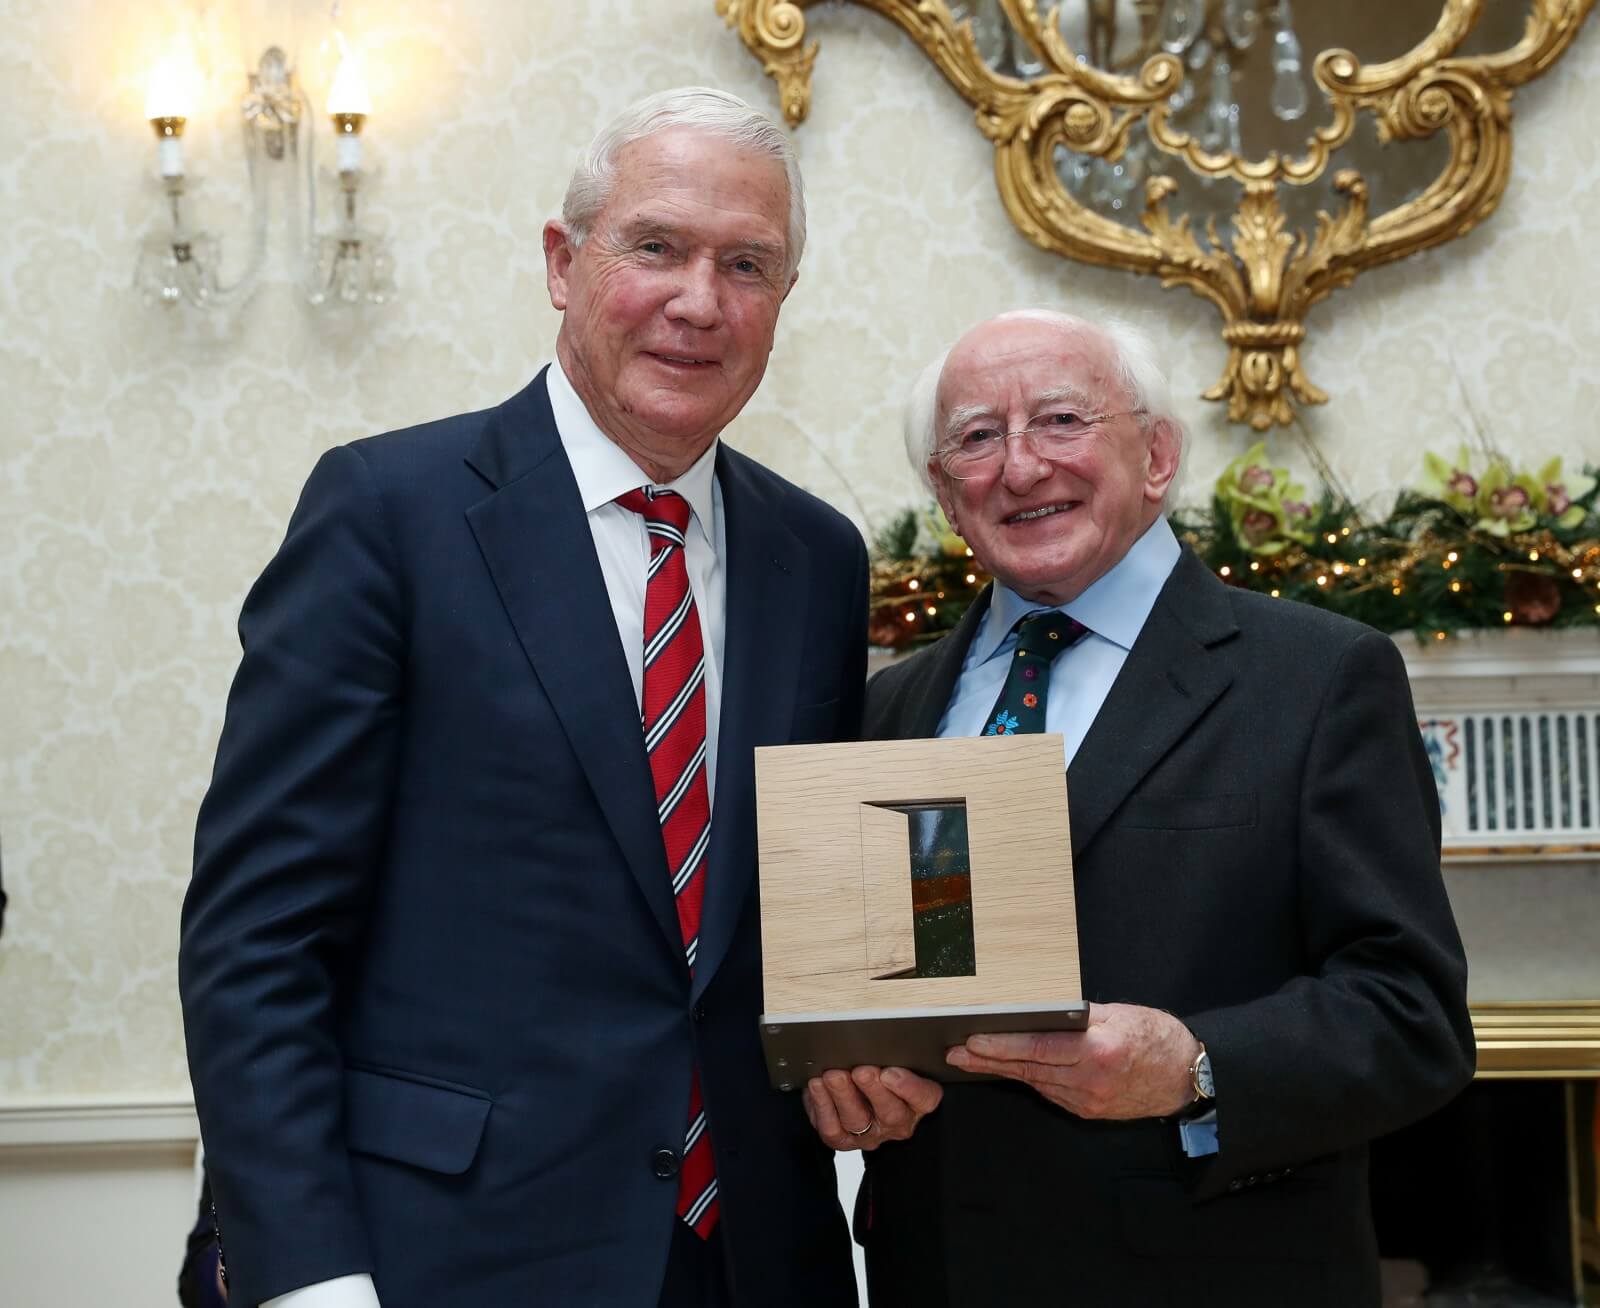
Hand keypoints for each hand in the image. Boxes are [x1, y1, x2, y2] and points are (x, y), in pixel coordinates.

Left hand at [803, 1065, 942, 1150]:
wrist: (863, 1098)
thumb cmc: (884, 1073)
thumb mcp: (901, 1062)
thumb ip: (898, 1052)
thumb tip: (882, 1037)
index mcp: (917, 1102)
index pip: (924, 1098)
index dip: (908, 1087)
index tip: (890, 1072)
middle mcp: (896, 1122)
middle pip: (890, 1113)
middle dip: (873, 1090)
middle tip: (861, 1070)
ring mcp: (869, 1133)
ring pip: (857, 1120)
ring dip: (843, 1095)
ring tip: (833, 1075)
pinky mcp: (842, 1138)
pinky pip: (831, 1127)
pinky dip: (822, 1105)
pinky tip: (817, 1086)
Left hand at [945, 1003, 1199, 1120]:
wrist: (1186, 1077)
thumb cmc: (1155, 1037)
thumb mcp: (1117, 1014)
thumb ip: (1077, 1015)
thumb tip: (1038, 1010)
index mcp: (1098, 1051)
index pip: (1038, 1049)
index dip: (1002, 1046)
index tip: (971, 1040)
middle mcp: (1090, 1080)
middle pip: (1028, 1069)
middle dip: (987, 1060)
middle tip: (954, 1053)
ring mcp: (1087, 1100)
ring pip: (1035, 1082)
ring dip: (1001, 1070)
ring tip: (970, 1058)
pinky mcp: (1087, 1110)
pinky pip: (1050, 1092)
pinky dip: (1027, 1078)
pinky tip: (1007, 1068)